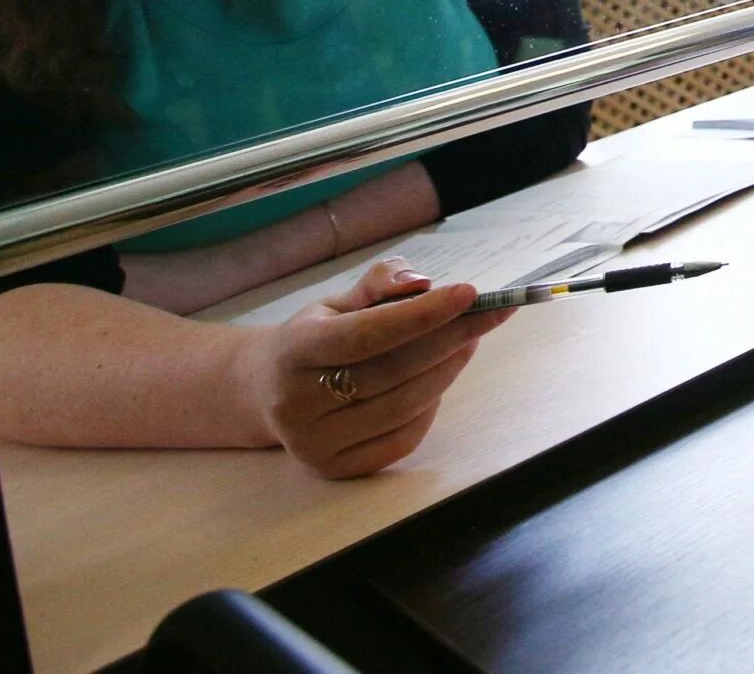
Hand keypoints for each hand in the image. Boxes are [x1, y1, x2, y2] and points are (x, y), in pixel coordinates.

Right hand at [235, 257, 512, 477]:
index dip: (422, 315)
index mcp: (293, 352)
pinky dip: (431, 408)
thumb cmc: (314, 337)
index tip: (469, 293)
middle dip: (449, 339)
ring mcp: (314, 443)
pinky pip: (402, 440)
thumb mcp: (335, 302)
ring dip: (447, 371)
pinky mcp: (334, 469)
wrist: (266, 391)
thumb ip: (379, 284)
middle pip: (392, 372)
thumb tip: (421, 284)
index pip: (366, 335)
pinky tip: (439, 381)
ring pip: (402, 407)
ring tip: (469, 342)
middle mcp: (297, 403)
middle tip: (486, 315)